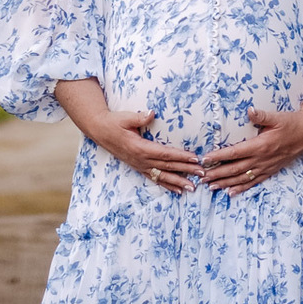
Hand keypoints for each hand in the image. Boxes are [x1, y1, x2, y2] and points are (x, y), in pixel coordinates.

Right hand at [90, 108, 204, 193]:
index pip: (166, 154)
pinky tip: (177, 191)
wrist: (101, 131)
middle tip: (201, 174)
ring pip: (163, 176)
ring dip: (178, 182)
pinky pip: (155, 179)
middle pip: (168, 167)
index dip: (181, 157)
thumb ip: (139, 116)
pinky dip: (167, 185)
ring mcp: (140, 166)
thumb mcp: (126, 117)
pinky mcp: (139, 167)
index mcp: (141, 148)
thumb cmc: (114, 122)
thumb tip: (152, 113)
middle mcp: (142, 160)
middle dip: (186, 171)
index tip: (195, 158)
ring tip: (192, 188)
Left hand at [202, 106, 302, 196]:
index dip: (219, 156)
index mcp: (260, 145)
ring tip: (211, 187)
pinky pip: (253, 182)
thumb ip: (262, 115)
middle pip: (235, 169)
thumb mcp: (277, 117)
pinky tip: (231, 192)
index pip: (235, 152)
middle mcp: (261, 159)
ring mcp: (265, 167)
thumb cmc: (290, 123)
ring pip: (242, 178)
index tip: (206, 159)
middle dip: (217, 174)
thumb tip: (249, 110)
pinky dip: (241, 188)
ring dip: (226, 183)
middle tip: (202, 177)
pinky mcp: (269, 171)